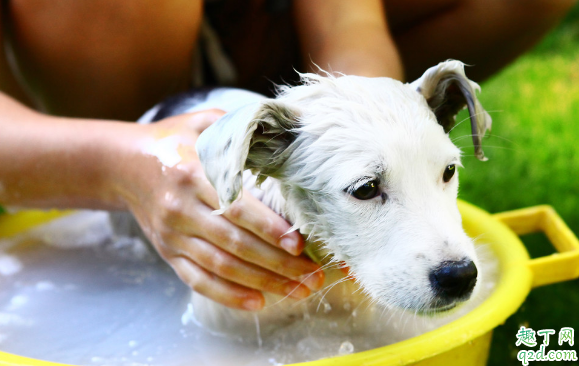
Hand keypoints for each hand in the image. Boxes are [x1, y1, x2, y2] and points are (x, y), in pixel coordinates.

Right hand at [116, 110, 323, 309]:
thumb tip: (286, 130)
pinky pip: (198, 280)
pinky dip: (228, 295)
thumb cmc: (174, 142)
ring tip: (297, 291)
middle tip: (312, 276)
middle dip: (277, 264)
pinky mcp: (168, 252)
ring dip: (262, 283)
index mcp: (192, 174)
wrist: (124, 165)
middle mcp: (180, 208)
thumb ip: (240, 127)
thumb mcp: (203, 123)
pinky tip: (257, 302)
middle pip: (234, 244)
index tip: (300, 245)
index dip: (269, 229)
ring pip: (221, 266)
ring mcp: (172, 235)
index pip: (236, 208)